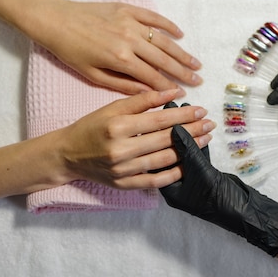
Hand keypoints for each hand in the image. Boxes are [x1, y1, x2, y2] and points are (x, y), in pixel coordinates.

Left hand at [31, 0, 202, 93]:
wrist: (55, 20)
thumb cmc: (70, 51)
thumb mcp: (92, 74)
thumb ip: (122, 84)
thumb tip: (147, 93)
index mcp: (120, 59)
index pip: (152, 77)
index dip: (169, 87)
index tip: (183, 94)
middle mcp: (129, 40)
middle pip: (163, 59)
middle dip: (183, 72)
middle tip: (198, 80)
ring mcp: (130, 22)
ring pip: (163, 40)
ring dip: (181, 53)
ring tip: (196, 63)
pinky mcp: (127, 9)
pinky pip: (153, 18)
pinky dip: (168, 26)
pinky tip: (180, 35)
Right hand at [54, 89, 214, 188]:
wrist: (67, 155)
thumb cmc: (91, 127)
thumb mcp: (112, 108)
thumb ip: (143, 100)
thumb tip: (173, 92)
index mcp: (118, 126)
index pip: (159, 120)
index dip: (183, 115)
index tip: (201, 110)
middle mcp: (121, 149)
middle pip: (166, 140)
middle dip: (192, 131)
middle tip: (210, 124)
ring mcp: (123, 170)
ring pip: (164, 160)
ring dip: (189, 151)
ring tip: (204, 140)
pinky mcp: (124, 184)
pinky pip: (155, 181)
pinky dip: (174, 174)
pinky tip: (188, 165)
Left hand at [160, 125, 277, 255]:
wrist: (243, 211)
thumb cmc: (218, 199)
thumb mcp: (200, 172)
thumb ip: (187, 150)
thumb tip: (174, 128)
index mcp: (169, 190)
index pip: (156, 160)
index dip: (156, 137)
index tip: (157, 116)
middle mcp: (177, 185)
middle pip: (170, 153)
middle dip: (172, 131)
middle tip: (172, 108)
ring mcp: (191, 181)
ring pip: (185, 154)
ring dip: (187, 135)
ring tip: (187, 113)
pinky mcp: (204, 177)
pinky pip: (197, 157)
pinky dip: (199, 144)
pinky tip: (200, 129)